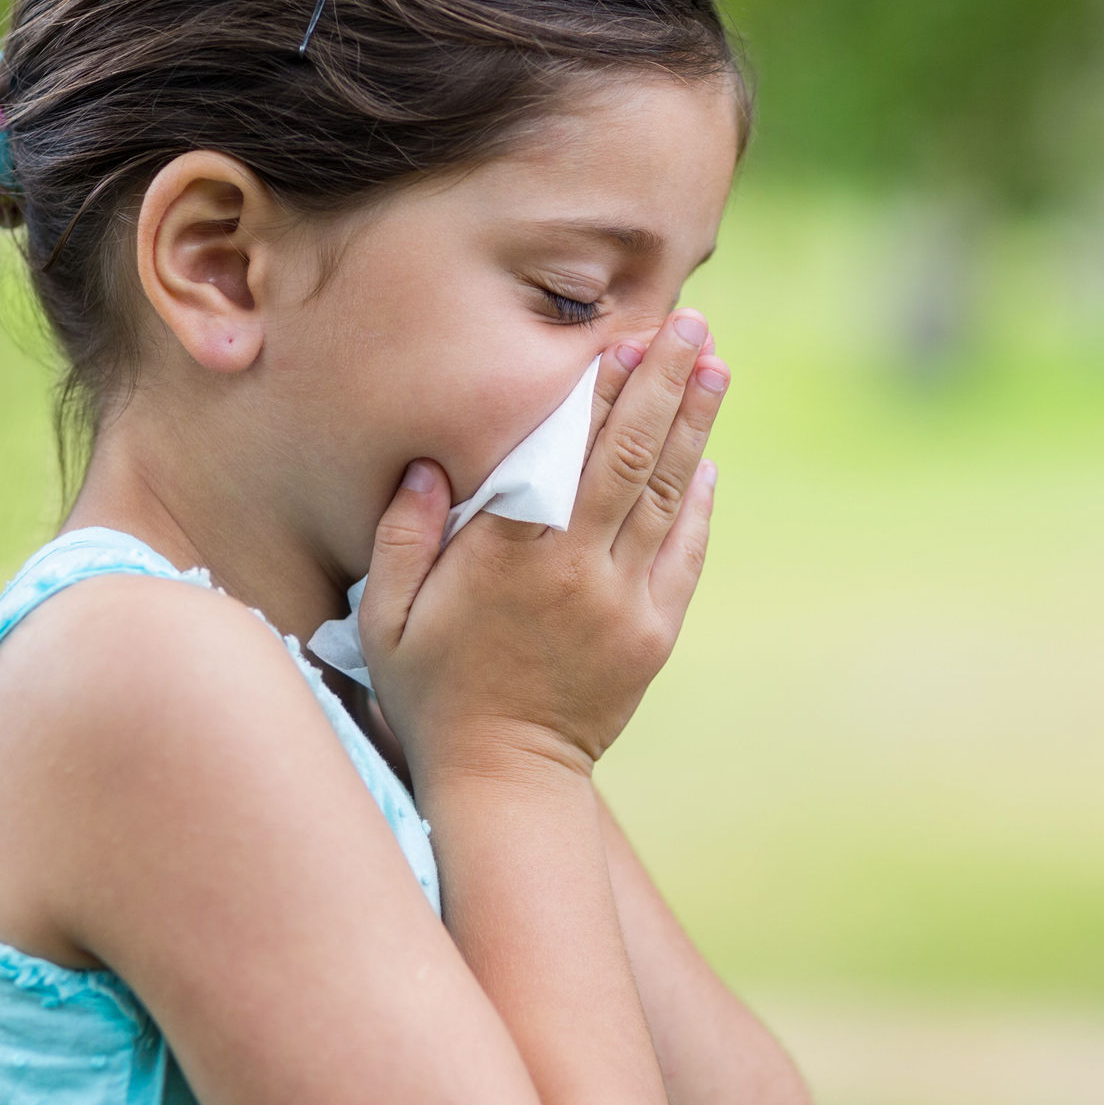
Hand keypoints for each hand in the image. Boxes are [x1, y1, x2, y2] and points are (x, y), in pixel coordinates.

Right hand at [357, 307, 728, 776]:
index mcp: (513, 555)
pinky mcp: (654, 634)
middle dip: (664, 384)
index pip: (569, 452)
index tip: (626, 337)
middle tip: (693, 326)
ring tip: (715, 370)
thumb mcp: (388, 615)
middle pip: (632, 458)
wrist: (502, 778)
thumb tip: (430, 463)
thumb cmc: (431, 690)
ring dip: (694, 429)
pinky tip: (706, 461)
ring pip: (668, 497)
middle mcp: (579, 570)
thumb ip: (405, 534)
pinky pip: (684, 553)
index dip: (602, 392)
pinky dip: (698, 503)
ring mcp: (625, 603)